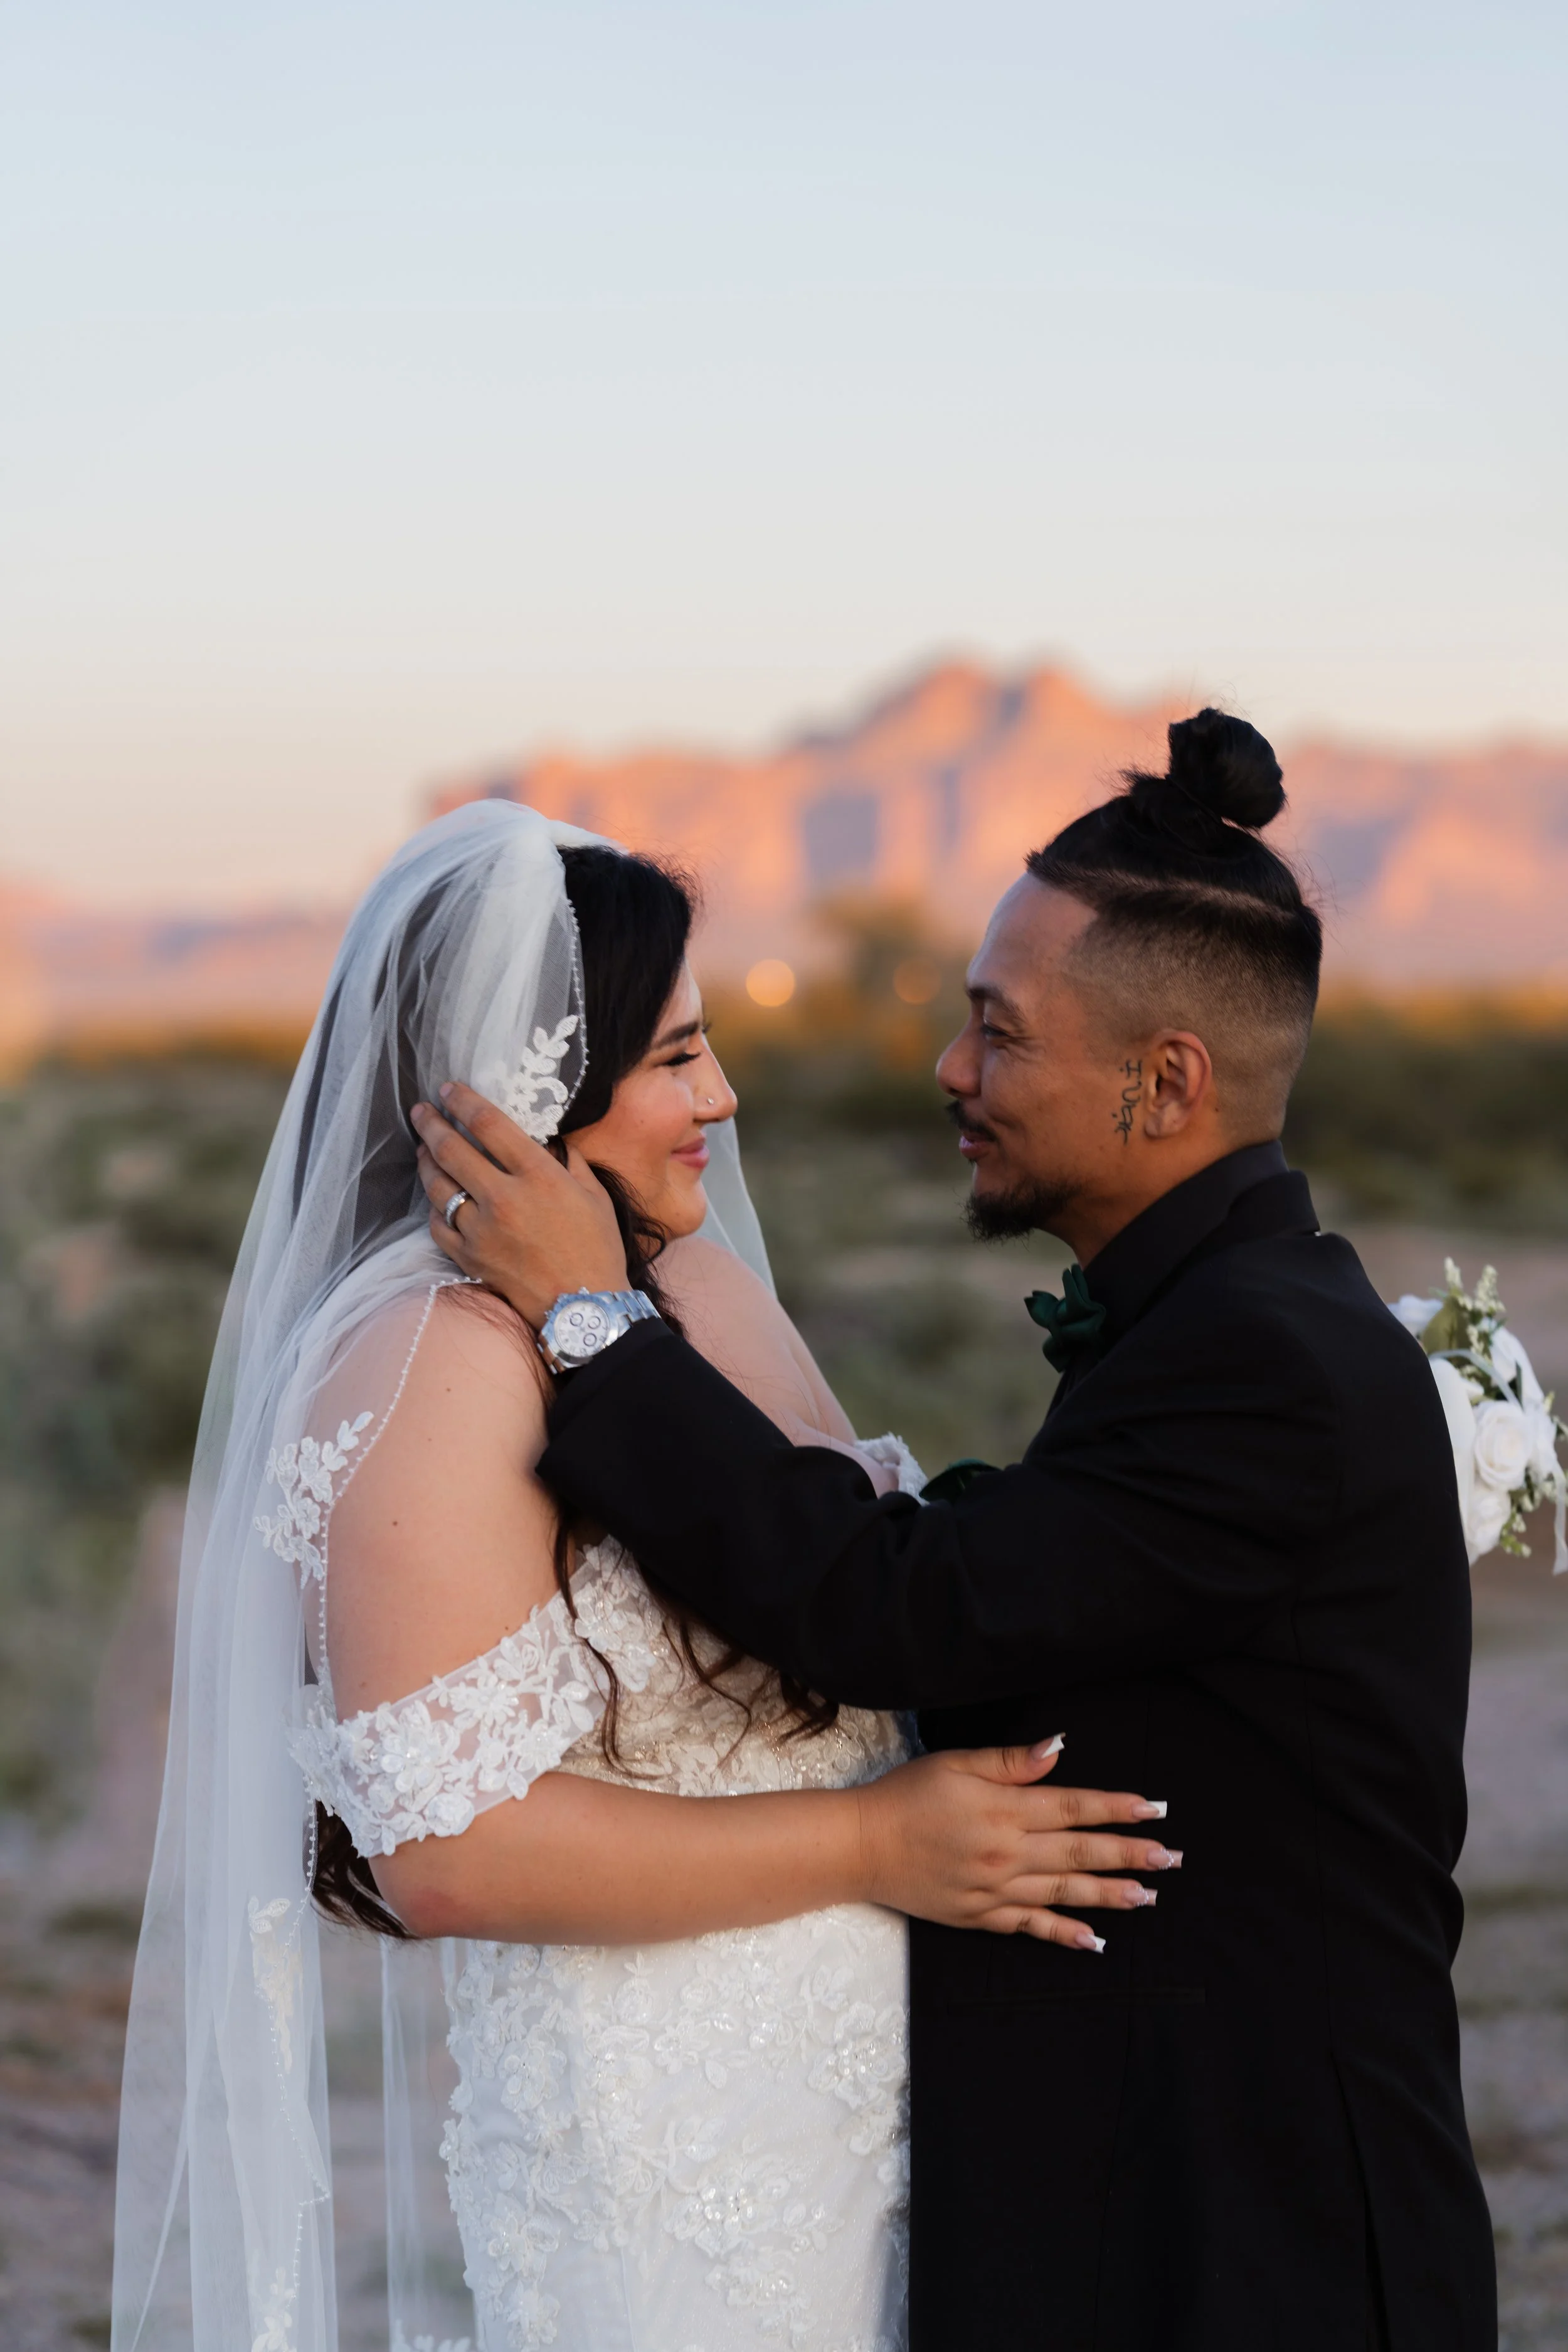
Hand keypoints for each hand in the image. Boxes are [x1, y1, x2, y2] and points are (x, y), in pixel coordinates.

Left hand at [411, 1083, 626, 1322]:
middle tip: (420, 1111)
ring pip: (438, 1185)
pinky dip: (435, 1208)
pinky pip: (439, 1224)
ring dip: (426, 1161)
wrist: (584, 1308)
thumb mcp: (594, 1195)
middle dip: (431, 1124)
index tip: (448, 1089)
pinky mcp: (469, 1256)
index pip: (488, 1125)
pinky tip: (437, 1198)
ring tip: (423, 1149)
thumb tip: (547, 1141)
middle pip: (452, 1149)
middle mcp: (504, 1197)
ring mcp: (481, 1229)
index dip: (463, 1101)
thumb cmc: (596, 1249)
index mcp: (538, 1175)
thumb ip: (569, 1161)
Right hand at [854, 1739, 1178, 1949]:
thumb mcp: (955, 1762)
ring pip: (1065, 1894)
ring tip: (1148, 1896)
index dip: (1117, 1809)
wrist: (861, 1846)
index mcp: (1004, 1810)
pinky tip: (1095, 1939)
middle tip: (1171, 1859)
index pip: (1073, 1808)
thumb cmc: (907, 1795)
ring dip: (1111, 1895)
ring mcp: (996, 1890)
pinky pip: (1032, 1926)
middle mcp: (1007, 1853)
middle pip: (1080, 1854)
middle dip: (1129, 1855)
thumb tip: (1058, 1748)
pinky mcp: (981, 1917)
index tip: (1156, 1810)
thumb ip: (1010, 1761)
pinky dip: (1065, 1934)